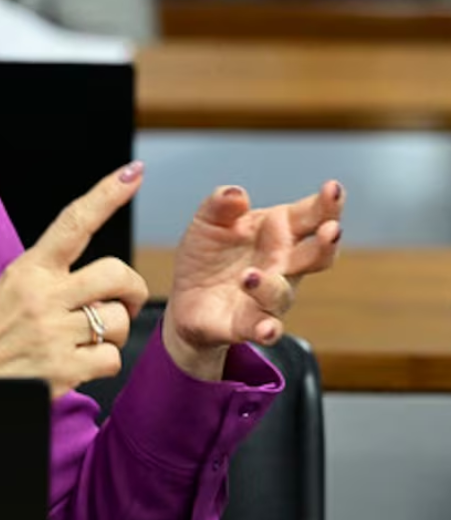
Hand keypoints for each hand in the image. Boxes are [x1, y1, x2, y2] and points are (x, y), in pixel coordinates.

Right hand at [0, 162, 149, 398]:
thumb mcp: (7, 290)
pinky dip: (101, 365)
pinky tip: (76, 366)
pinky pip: (111, 359)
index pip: (74, 223)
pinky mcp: (62, 369)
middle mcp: (41, 296)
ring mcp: (53, 333)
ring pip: (119, 321)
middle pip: (117, 273)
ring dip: (112, 335)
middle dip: (132, 291)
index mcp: (27, 270)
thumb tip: (101, 279)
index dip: (108, 194)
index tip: (134, 171)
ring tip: (83, 342)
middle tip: (124, 303)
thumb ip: (48, 277)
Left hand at [164, 181, 344, 379]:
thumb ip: (220, 206)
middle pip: (315, 255)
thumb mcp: (207, 222)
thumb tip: (235, 194)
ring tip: (250, 276)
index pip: (310, 217)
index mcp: (278, 233)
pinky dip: (267, 330)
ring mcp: (268, 296)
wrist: (186, 299)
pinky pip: (263, 328)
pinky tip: (267, 329)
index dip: (325, 205)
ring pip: (282, 293)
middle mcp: (282, 266)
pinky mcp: (248, 324)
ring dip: (270, 285)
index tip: (333, 189)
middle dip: (326, 242)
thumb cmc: (208, 255)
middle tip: (331, 228)